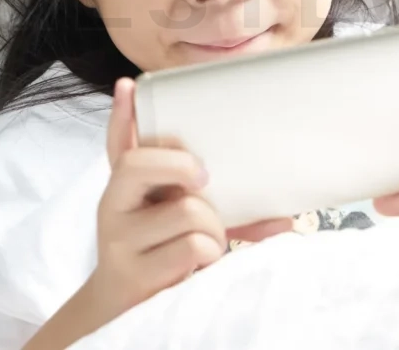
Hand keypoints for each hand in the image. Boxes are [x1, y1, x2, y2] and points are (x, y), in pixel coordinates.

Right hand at [88, 78, 291, 320]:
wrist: (129, 312)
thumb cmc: (166, 254)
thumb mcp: (185, 226)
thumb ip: (222, 213)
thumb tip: (286, 219)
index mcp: (125, 187)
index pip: (117, 143)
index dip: (122, 114)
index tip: (131, 86)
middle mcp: (113, 206)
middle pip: (137, 164)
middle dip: (180, 165)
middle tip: (203, 178)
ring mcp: (119, 239)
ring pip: (187, 210)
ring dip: (214, 228)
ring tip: (208, 243)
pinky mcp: (134, 271)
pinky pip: (194, 245)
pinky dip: (211, 253)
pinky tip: (201, 264)